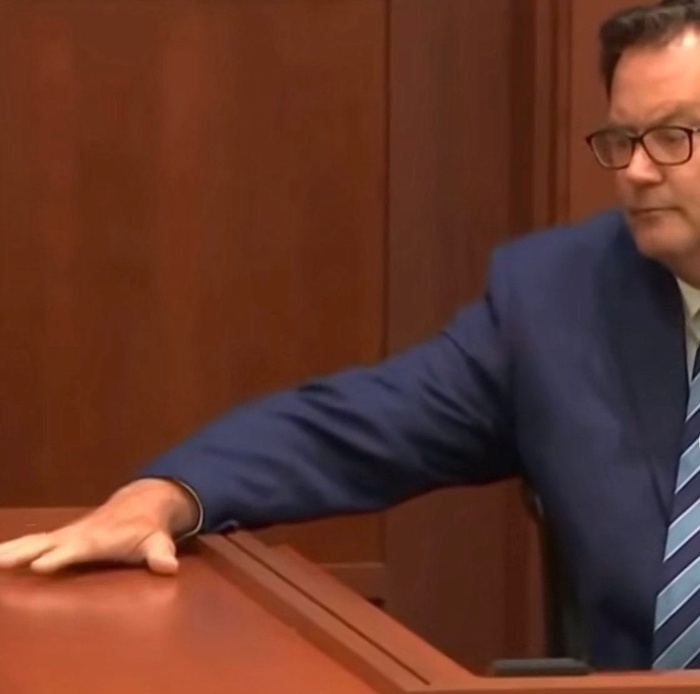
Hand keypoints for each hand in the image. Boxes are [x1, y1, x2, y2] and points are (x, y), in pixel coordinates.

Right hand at [0, 479, 198, 574]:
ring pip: (32, 541)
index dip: (60, 557)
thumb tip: (169, 566)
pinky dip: (10, 549)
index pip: (76, 549)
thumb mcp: (159, 541)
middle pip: (45, 543)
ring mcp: (66, 534)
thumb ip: (162, 553)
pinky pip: (30, 543)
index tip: (40, 566)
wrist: (142, 502)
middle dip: (21, 553)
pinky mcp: (60, 537)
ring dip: (8, 551)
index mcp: (98, 539)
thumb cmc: (148, 528)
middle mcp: (78, 535)